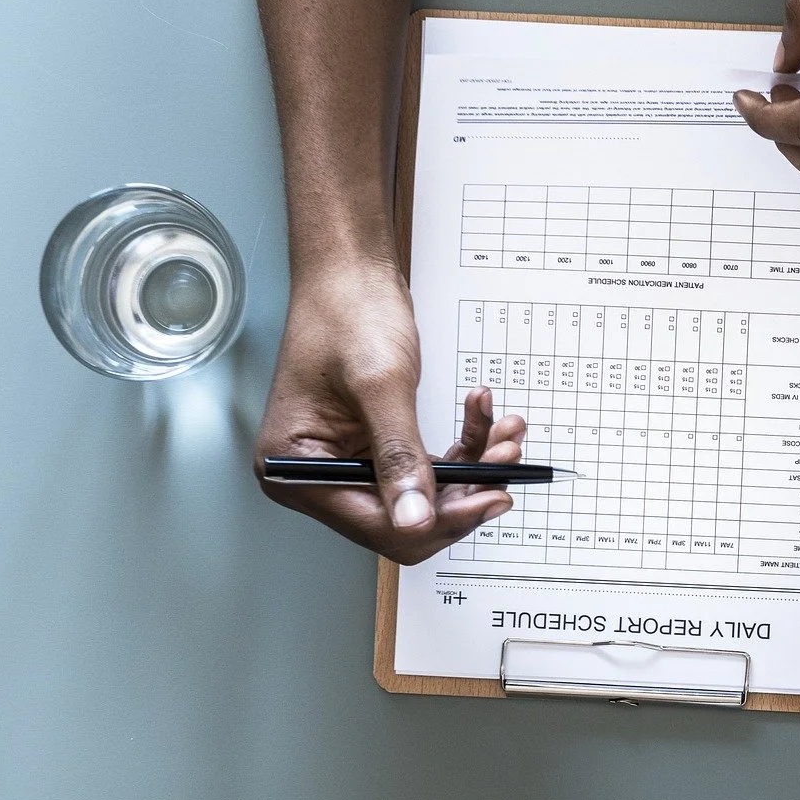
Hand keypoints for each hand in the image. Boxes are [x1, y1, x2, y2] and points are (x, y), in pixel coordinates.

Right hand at [253, 258, 524, 562]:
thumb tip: (416, 521)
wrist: (351, 273)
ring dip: (474, 466)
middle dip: (463, 491)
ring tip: (505, 433)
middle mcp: (318, 474)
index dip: (438, 519)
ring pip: (427, 492)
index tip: (490, 498)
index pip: (376, 526)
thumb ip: (399, 457)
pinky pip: (429, 464)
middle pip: (406, 518)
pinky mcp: (377, 446)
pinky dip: (464, 445)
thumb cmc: (347, 313)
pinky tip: (486, 418)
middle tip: (505, 463)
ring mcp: (349, 461)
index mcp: (294, 469)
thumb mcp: (381, 386)